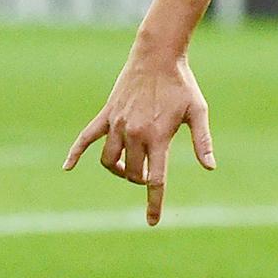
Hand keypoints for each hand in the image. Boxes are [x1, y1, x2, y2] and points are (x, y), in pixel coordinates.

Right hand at [63, 47, 215, 225]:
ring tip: (128, 168)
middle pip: (131, 172)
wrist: (158, 55)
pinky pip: (86, 137)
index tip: (152, 222)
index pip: (155, 180)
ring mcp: (117, 123)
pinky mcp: (107, 114)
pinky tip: (67, 167)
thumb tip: (210, 167)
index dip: (154, 203)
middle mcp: (135, 133)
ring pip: (109, 161)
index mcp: (158, 136)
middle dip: (139, 179)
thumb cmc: (182, 84)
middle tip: (150, 172)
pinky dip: (75, 153)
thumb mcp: (197, 111)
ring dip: (117, 171)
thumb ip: (202, 141)